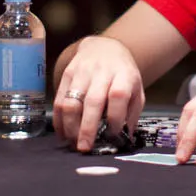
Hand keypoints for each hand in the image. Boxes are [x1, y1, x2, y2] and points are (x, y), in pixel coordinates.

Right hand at [53, 35, 144, 151]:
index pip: (118, 96)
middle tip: (84, 147)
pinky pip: (58, 100)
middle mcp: (101, 72)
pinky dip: (58, 120)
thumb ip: (132, 113)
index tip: (112, 133)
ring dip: (70, 126)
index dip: (115, 118)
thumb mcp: (136, 89)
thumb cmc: (122, 74)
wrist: (103, 48)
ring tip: (73, 142)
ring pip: (70, 102)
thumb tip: (125, 137)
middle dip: (86, 128)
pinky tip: (63, 133)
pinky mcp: (66, 74)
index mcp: (123, 75)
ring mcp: (81, 72)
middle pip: (92, 101)